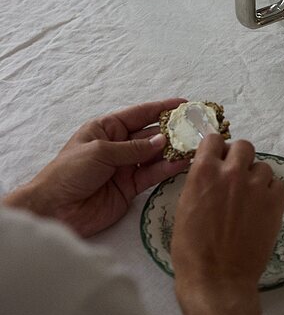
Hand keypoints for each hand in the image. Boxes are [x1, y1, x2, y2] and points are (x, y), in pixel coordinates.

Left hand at [3, 98, 189, 236]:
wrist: (55, 210)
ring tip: (195, 145)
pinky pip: (152, 174)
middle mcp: (119, 145)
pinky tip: (182, 163)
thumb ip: (133, 148)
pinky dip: (167, 169)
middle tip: (197, 126)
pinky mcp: (130, 187)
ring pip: (155, 155)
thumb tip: (162, 140)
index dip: (162, 108)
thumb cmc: (69, 172)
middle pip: (151, 134)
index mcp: (107, 129)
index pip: (139, 114)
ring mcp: (126, 166)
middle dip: (173, 130)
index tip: (185, 104)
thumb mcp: (101, 152)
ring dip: (174, 150)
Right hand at [172, 136, 283, 314]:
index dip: (216, 149)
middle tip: (236, 176)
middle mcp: (231, 173)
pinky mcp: (275, 203)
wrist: (217, 281)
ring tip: (250, 198)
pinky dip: (272, 193)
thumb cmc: (192, 250)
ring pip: (263, 166)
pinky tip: (263, 208)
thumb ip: (200, 183)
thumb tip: (210, 171)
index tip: (217, 158)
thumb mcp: (185, 207)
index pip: (214, 139)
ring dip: (256, 178)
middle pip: (243, 146)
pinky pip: (278, 185)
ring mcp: (256, 187)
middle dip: (239, 158)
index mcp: (203, 172)